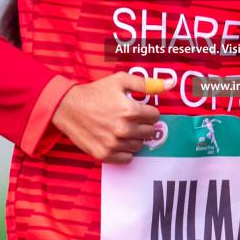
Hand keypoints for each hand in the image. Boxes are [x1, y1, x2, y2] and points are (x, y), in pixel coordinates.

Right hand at [51, 73, 171, 163]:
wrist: (68, 108)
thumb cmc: (96, 93)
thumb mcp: (120, 81)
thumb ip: (148, 83)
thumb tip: (172, 84)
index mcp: (130, 110)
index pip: (156, 116)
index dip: (148, 111)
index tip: (137, 109)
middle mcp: (124, 129)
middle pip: (149, 132)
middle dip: (142, 124)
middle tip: (129, 118)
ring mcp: (114, 144)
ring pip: (139, 146)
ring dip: (134, 138)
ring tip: (121, 128)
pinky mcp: (105, 155)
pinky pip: (127, 159)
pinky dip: (125, 151)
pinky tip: (116, 140)